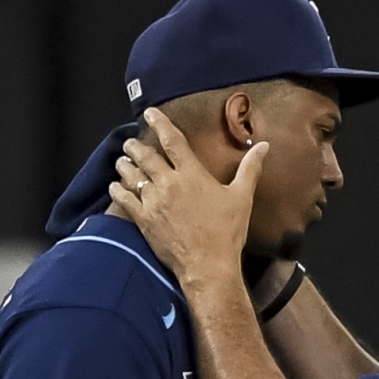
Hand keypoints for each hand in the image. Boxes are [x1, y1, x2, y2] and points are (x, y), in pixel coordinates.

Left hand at [105, 115, 264, 291]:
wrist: (207, 265)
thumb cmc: (227, 232)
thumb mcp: (242, 197)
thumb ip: (250, 168)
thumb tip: (264, 146)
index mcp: (192, 174)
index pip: (173, 141)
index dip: (160, 123)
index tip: (149, 113)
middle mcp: (169, 184)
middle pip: (146, 157)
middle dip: (135, 146)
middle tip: (130, 142)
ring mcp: (154, 203)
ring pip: (132, 176)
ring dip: (124, 165)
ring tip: (121, 160)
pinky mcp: (144, 221)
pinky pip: (124, 201)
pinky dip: (117, 191)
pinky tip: (114, 186)